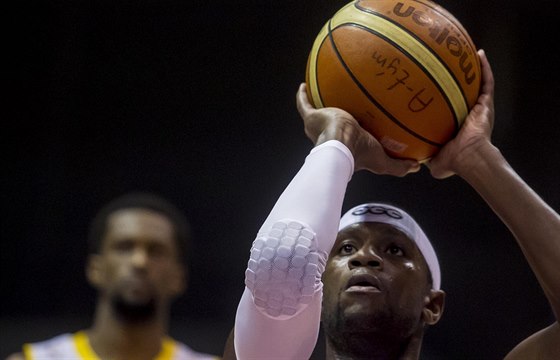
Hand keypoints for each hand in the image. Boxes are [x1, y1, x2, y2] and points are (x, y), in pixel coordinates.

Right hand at [296, 83, 419, 175]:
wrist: (340, 144)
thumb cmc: (359, 154)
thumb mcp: (383, 161)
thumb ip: (398, 166)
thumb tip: (416, 167)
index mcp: (344, 148)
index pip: (347, 142)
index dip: (351, 137)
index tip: (359, 129)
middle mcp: (328, 138)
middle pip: (330, 128)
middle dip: (334, 119)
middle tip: (344, 107)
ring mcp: (317, 127)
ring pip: (316, 115)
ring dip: (318, 106)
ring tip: (324, 94)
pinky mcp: (311, 117)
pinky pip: (304, 104)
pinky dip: (302, 95)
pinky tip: (304, 84)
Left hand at [427, 49, 495, 178]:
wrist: (469, 158)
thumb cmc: (453, 161)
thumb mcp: (433, 158)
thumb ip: (422, 155)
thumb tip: (409, 160)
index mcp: (458, 124)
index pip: (451, 106)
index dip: (445, 96)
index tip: (435, 85)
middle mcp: (469, 114)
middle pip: (464, 91)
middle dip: (460, 78)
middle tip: (449, 63)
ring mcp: (479, 108)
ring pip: (477, 83)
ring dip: (474, 68)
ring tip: (467, 52)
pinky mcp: (486, 105)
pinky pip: (487, 82)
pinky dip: (485, 68)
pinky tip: (480, 55)